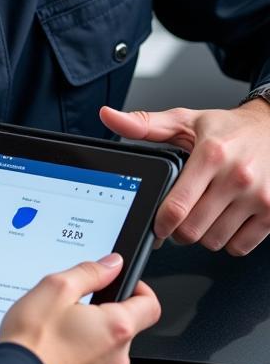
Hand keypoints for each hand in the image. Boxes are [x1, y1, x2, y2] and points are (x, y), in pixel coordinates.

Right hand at [0, 254, 160, 363]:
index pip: (150, 305)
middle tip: (71, 308)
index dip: (140, 289)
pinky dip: (76, 362)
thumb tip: (112, 264)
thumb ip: (89, 273)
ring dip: (88, 340)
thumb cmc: (32, 341)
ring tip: (55, 333)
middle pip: (124, 328)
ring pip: (105, 352)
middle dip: (102, 315)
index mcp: (115, 327)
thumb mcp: (55, 288)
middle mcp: (117, 357)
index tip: (123, 284)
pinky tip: (52, 354)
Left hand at [100, 102, 269, 254]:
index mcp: (211, 155)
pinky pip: (241, 247)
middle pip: (193, 230)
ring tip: (202, 215)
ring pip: (215, 242)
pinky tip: (223, 221)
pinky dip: (228, 241)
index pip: (177, 206)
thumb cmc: (228, 128)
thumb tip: (109, 116)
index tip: (156, 225)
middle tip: (178, 220)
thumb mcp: (184, 121)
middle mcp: (237, 177)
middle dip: (178, 231)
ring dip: (202, 236)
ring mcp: (259, 197)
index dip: (160, 224)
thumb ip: (144, 125)